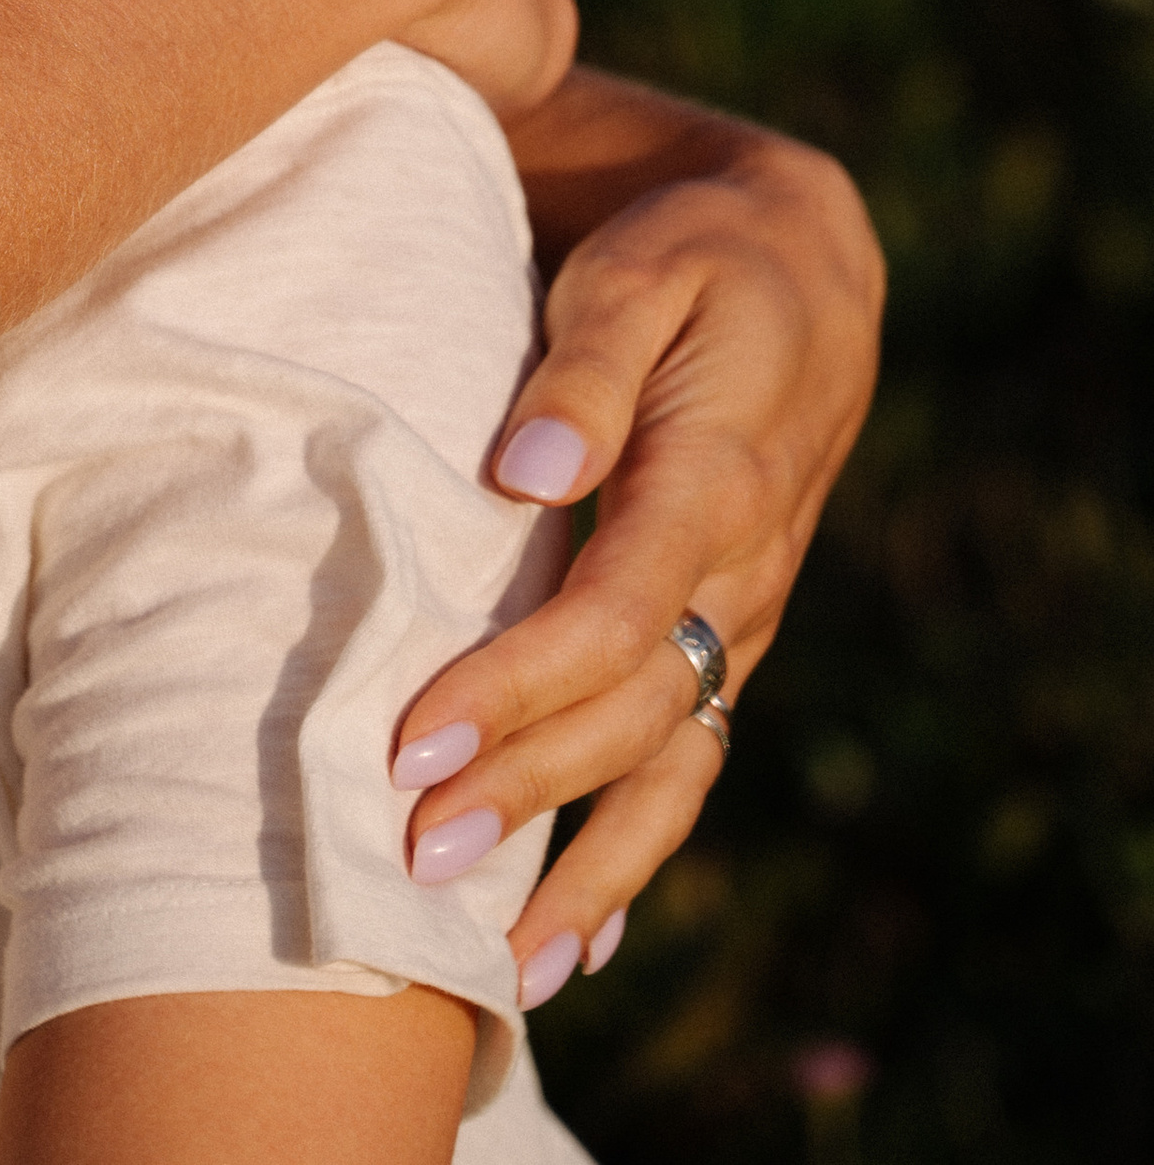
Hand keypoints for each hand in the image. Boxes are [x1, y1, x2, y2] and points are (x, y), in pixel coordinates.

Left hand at [387, 98, 884, 1006]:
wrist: (804, 262)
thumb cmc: (694, 253)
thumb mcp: (639, 270)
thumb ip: (585, 366)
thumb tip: (530, 469)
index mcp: (717, 482)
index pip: (610, 617)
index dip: (513, 688)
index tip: (412, 742)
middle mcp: (742, 569)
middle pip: (631, 711)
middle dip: (525, 792)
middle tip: (412, 860)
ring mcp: (744, 610)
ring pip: (673, 762)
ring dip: (587, 863)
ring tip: (498, 962)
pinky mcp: (729, 627)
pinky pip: (692, 758)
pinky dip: (637, 848)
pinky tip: (580, 934)